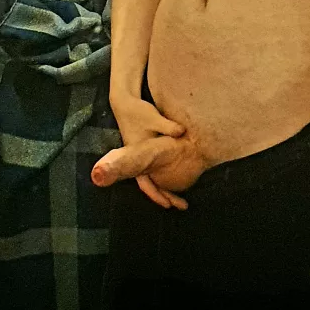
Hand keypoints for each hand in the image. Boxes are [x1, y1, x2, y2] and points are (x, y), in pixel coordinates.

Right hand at [91, 96, 188, 210]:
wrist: (125, 103)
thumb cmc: (138, 113)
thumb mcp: (154, 119)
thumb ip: (169, 127)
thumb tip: (183, 133)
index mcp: (137, 158)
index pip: (145, 184)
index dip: (157, 195)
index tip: (169, 205)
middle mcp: (138, 161)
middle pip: (151, 184)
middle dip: (165, 196)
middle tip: (182, 205)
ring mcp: (141, 157)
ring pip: (154, 177)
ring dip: (166, 186)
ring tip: (182, 196)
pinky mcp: (146, 151)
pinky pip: (156, 168)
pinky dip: (166, 174)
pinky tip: (179, 175)